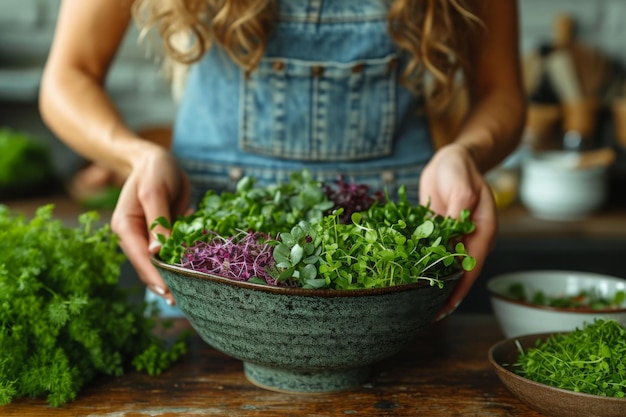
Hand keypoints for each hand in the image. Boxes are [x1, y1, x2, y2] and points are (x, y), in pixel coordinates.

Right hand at [110, 146, 190, 305]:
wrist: (156, 160)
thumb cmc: (154, 170)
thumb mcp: (155, 191)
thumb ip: (158, 221)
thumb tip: (157, 252)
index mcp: (125, 226)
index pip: (140, 258)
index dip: (155, 277)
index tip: (170, 293)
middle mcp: (133, 236)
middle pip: (148, 267)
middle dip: (165, 284)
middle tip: (185, 302)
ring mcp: (147, 237)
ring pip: (159, 264)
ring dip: (174, 278)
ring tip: (192, 296)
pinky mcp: (162, 235)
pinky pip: (171, 254)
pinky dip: (181, 264)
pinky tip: (196, 277)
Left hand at [419, 143, 496, 318]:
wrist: (451, 158)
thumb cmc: (459, 169)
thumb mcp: (461, 185)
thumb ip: (458, 210)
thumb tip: (453, 235)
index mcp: (483, 231)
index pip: (471, 267)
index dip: (458, 289)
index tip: (443, 308)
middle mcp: (470, 239)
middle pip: (458, 272)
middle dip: (443, 291)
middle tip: (421, 312)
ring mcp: (454, 237)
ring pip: (443, 265)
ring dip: (430, 281)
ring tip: (411, 301)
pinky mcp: (438, 233)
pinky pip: (430, 253)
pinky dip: (420, 264)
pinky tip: (406, 276)